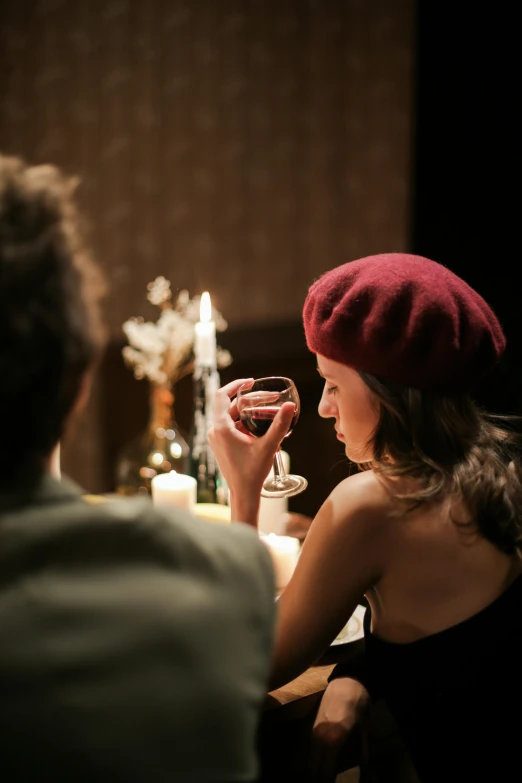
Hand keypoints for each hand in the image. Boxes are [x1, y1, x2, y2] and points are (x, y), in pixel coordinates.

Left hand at [208, 378, 295, 523]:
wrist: (243, 493)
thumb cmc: (253, 472)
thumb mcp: (268, 446)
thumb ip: (280, 424)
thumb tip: (290, 405)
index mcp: (221, 427)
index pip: (222, 395)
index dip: (236, 385)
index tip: (250, 381)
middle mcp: (215, 431)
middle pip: (230, 406)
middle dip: (250, 400)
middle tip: (270, 398)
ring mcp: (217, 438)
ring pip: (232, 417)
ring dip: (249, 412)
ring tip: (269, 413)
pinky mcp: (221, 445)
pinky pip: (232, 427)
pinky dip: (245, 423)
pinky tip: (262, 428)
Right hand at [309, 677, 369, 781]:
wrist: (347, 682)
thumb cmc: (359, 705)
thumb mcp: (364, 731)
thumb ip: (362, 755)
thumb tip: (363, 774)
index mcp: (333, 741)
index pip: (325, 771)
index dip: (327, 781)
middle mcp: (319, 739)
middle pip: (313, 768)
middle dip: (318, 778)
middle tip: (326, 781)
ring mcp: (314, 732)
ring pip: (310, 759)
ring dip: (314, 770)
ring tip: (322, 777)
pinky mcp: (312, 726)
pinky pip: (311, 749)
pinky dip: (314, 760)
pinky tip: (319, 765)